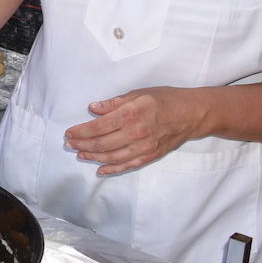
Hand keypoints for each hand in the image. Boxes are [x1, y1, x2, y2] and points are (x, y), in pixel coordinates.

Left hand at [64, 86, 203, 174]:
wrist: (192, 114)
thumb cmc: (164, 99)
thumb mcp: (138, 93)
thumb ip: (114, 102)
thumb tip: (93, 108)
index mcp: (131, 114)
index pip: (99, 126)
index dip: (81, 131)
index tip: (69, 133)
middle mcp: (136, 133)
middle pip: (102, 143)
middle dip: (82, 145)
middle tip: (69, 144)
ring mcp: (144, 147)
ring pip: (112, 157)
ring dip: (93, 157)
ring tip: (80, 154)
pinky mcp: (150, 156)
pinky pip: (128, 165)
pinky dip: (112, 169)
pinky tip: (100, 169)